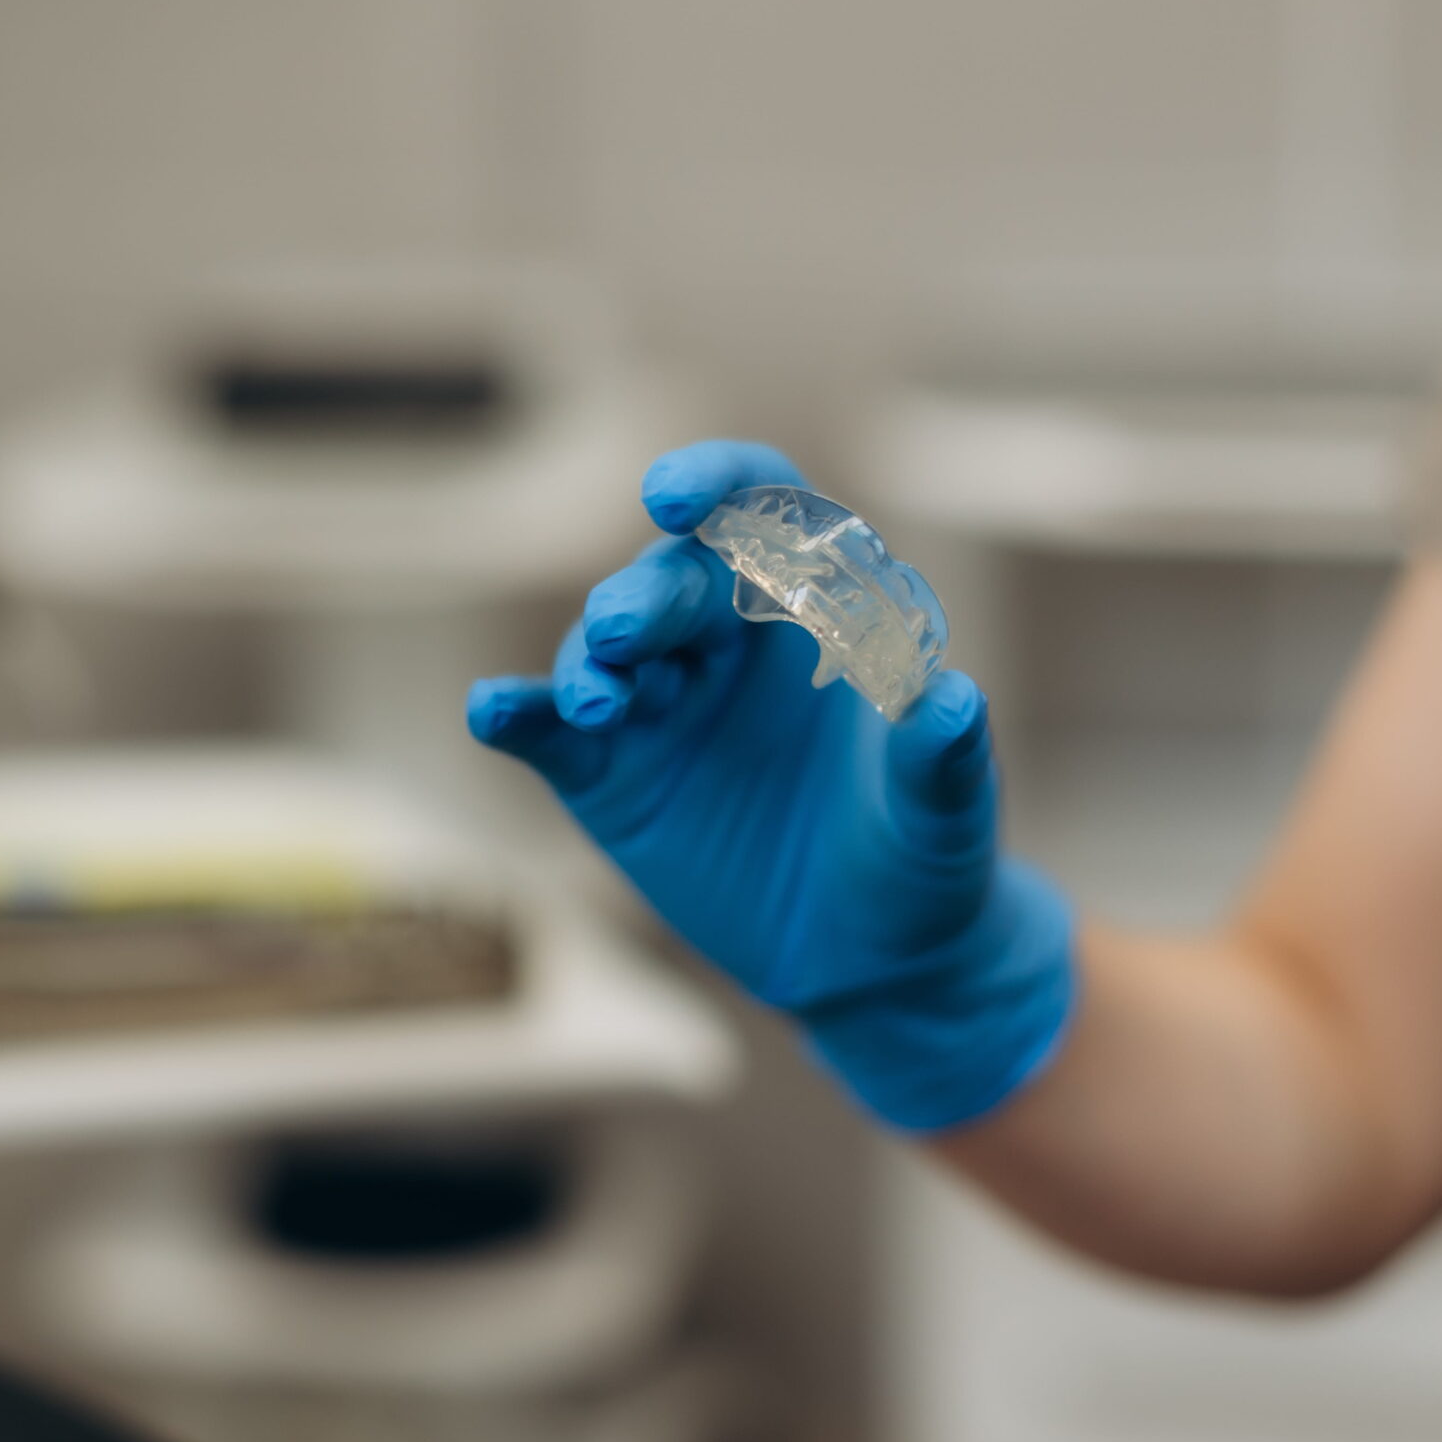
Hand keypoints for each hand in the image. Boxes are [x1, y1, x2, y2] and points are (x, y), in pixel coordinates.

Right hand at [466, 441, 1076, 1132]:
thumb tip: (953, 700)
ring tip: (594, 705)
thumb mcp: (943, 818)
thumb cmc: (922, 856)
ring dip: (589, 665)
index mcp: (817, 605)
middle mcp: (728, 635)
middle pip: (672, 584)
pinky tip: (488, 712)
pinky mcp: (608, 774)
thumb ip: (940, 760)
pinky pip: (549, 733)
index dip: (716, 485)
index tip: (674, 496)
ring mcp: (661, 702)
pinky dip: (515, 715)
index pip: (763, 511)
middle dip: (642, 600)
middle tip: (624, 633)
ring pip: (605, 651)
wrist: (871, 957)